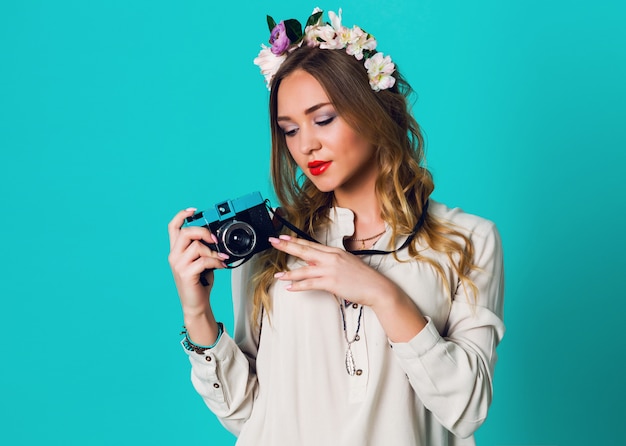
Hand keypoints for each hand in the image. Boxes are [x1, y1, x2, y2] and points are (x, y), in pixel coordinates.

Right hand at [167, 208, 229, 316]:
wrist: (195, 303)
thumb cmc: (199, 282)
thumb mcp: (200, 261)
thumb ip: (202, 248)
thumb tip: (215, 238)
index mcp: (176, 250)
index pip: (172, 227)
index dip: (181, 215)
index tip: (193, 210)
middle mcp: (174, 256)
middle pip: (186, 232)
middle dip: (203, 232)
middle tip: (215, 239)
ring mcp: (178, 265)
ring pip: (197, 246)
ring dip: (213, 251)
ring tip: (221, 257)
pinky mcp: (185, 274)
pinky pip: (203, 260)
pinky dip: (216, 261)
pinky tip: (221, 265)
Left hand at [269, 235, 393, 306]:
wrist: (376, 287)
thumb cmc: (363, 277)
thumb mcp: (346, 263)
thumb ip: (330, 262)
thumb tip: (315, 264)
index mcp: (334, 252)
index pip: (310, 244)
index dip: (295, 240)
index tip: (283, 237)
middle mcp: (331, 258)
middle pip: (304, 250)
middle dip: (287, 246)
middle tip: (274, 242)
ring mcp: (330, 270)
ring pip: (304, 270)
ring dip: (289, 273)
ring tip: (278, 275)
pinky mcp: (331, 282)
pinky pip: (310, 284)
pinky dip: (298, 286)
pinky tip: (290, 288)